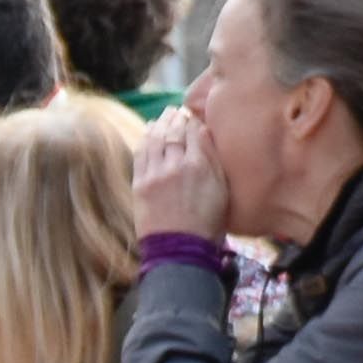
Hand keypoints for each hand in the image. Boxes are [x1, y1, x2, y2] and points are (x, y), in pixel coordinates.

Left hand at [133, 108, 228, 240]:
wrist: (180, 251)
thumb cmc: (208, 223)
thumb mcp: (222, 189)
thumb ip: (213, 159)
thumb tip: (204, 133)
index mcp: (201, 165)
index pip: (194, 130)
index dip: (193, 121)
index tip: (193, 117)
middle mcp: (176, 164)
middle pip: (174, 130)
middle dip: (175, 118)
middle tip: (176, 111)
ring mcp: (155, 174)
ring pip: (155, 138)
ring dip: (159, 124)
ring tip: (163, 116)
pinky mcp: (140, 184)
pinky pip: (141, 153)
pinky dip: (145, 139)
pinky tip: (149, 132)